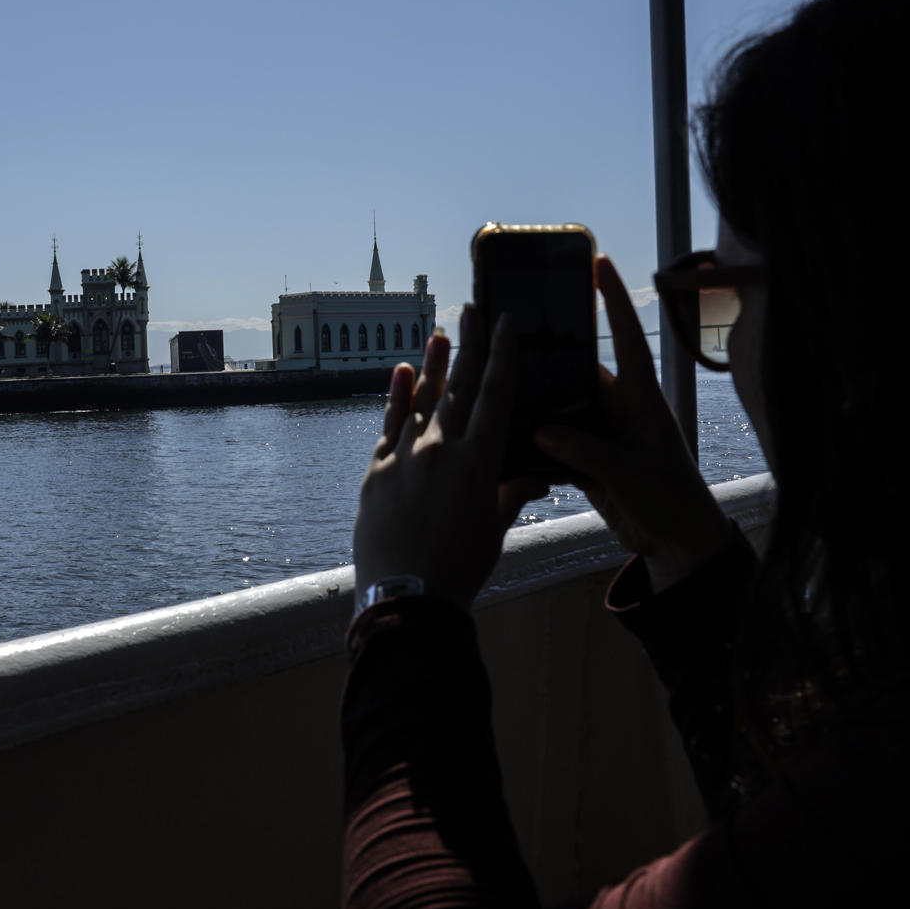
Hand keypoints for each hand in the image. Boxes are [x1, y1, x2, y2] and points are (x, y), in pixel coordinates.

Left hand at [353, 305, 550, 611]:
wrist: (405, 597)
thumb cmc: (459, 569)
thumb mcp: (493, 530)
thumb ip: (509, 495)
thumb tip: (534, 476)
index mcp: (477, 463)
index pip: (495, 397)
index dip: (502, 356)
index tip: (506, 322)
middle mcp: (439, 451)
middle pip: (458, 388)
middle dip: (468, 347)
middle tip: (472, 310)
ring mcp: (403, 458)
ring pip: (421, 401)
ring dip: (433, 365)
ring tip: (440, 335)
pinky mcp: (375, 473)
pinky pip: (388, 425)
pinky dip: (396, 398)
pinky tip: (402, 373)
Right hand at [533, 255, 735, 592]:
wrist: (677, 545)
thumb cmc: (671, 501)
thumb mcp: (632, 474)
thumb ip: (587, 452)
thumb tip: (542, 431)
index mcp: (642, 402)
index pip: (627, 341)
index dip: (613, 303)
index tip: (599, 264)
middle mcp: (622, 412)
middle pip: (582, 372)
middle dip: (554, 354)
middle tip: (518, 329)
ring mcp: (604, 436)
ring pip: (565, 408)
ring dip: (541, 401)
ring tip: (503, 380)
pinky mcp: (590, 462)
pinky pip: (558, 442)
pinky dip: (538, 440)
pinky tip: (509, 433)